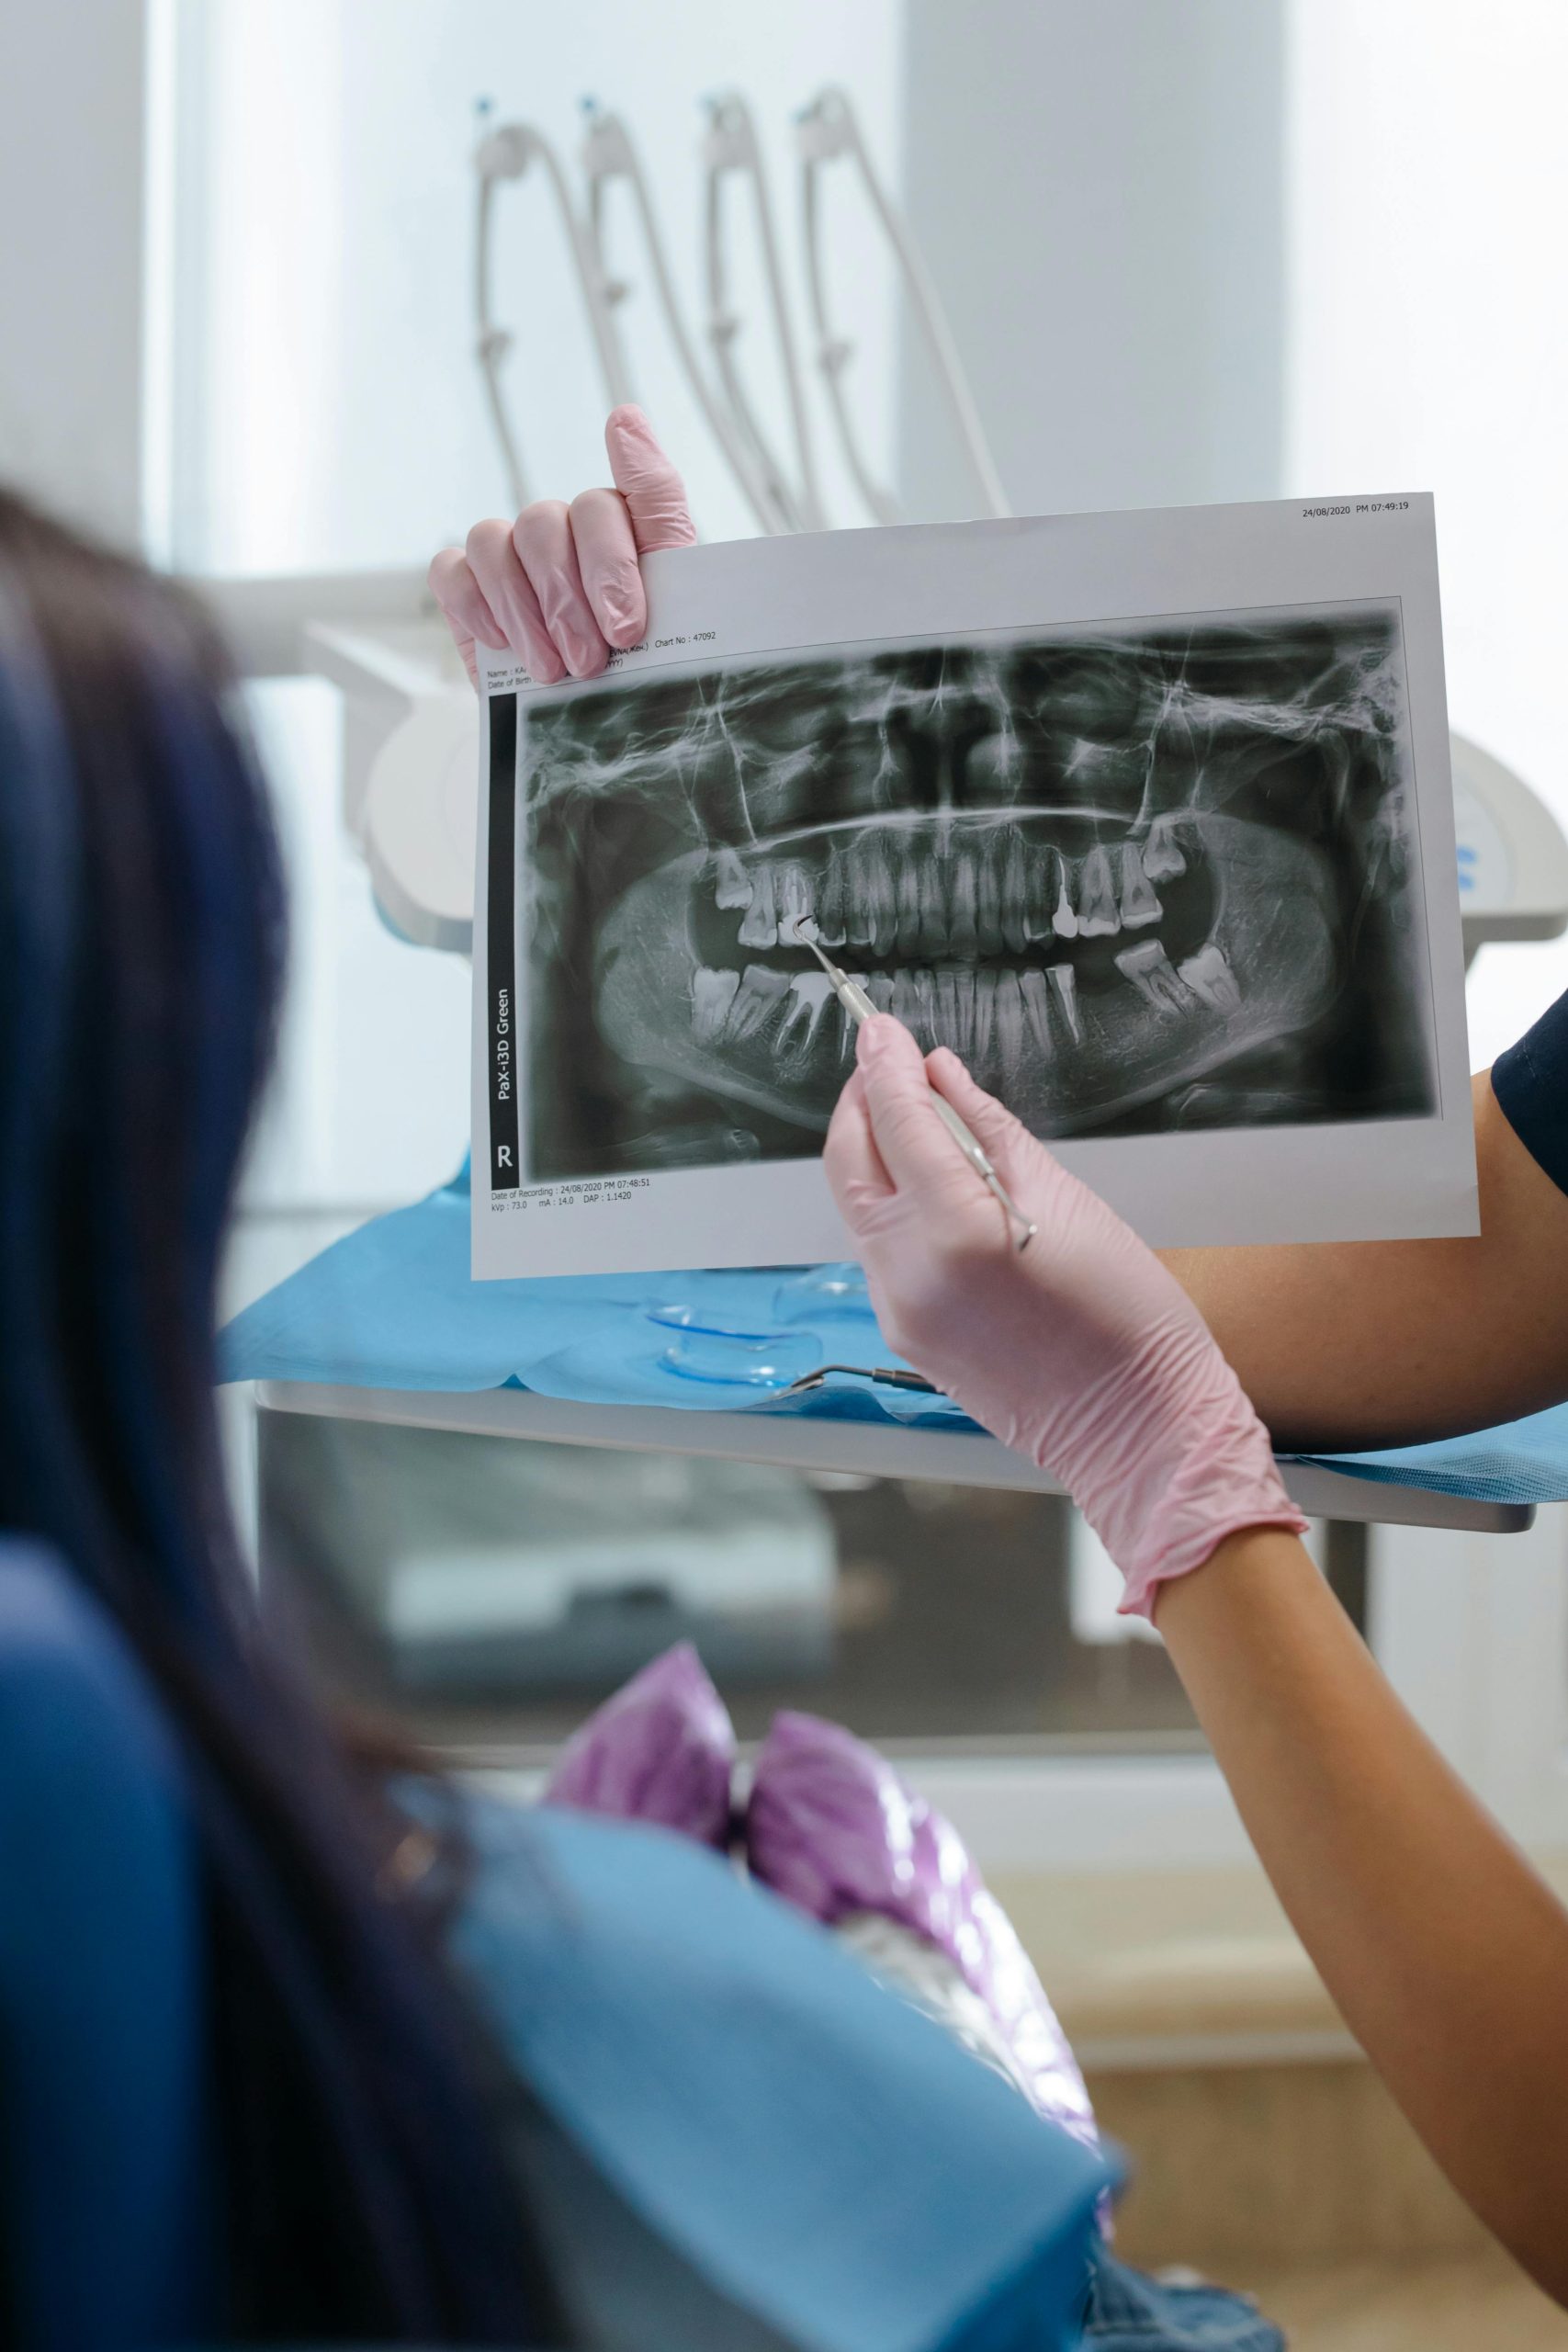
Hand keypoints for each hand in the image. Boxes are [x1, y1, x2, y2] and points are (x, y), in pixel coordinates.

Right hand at [428, 406, 694, 686]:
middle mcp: (564, 530)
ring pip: (494, 542)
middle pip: (546, 522)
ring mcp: (512, 556)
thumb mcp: (679, 604)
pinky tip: (504, 645)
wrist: (601, 730)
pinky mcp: (470, 589)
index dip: (613, 558)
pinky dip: (476, 606)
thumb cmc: (644, 663)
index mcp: (624, 526)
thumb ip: (658, 507)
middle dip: (568, 601)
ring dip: (524, 610)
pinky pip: (451, 572)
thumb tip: (626, 415)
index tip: (627, 624)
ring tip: (553, 670)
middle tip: (591, 662)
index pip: (612, 500)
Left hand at [824, 1017, 1305, 1616]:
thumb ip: (988, 1130)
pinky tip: (933, 1188)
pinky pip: (880, 1250)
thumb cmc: (1128, 1314)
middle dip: (860, 1103)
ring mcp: (897, 1309)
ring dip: (874, 1155)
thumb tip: (941, 1077)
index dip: (885, 1064)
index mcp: (955, 1229)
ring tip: (915, 1120)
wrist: (1139, 1426)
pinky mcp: (902, 1334)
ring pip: (857, 1208)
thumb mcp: (1066, 1198)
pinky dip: (895, 1207)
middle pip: (849, 1162)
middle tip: (885, 1062)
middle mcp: (908, 1271)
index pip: (896, 1121)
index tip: (881, 1027)